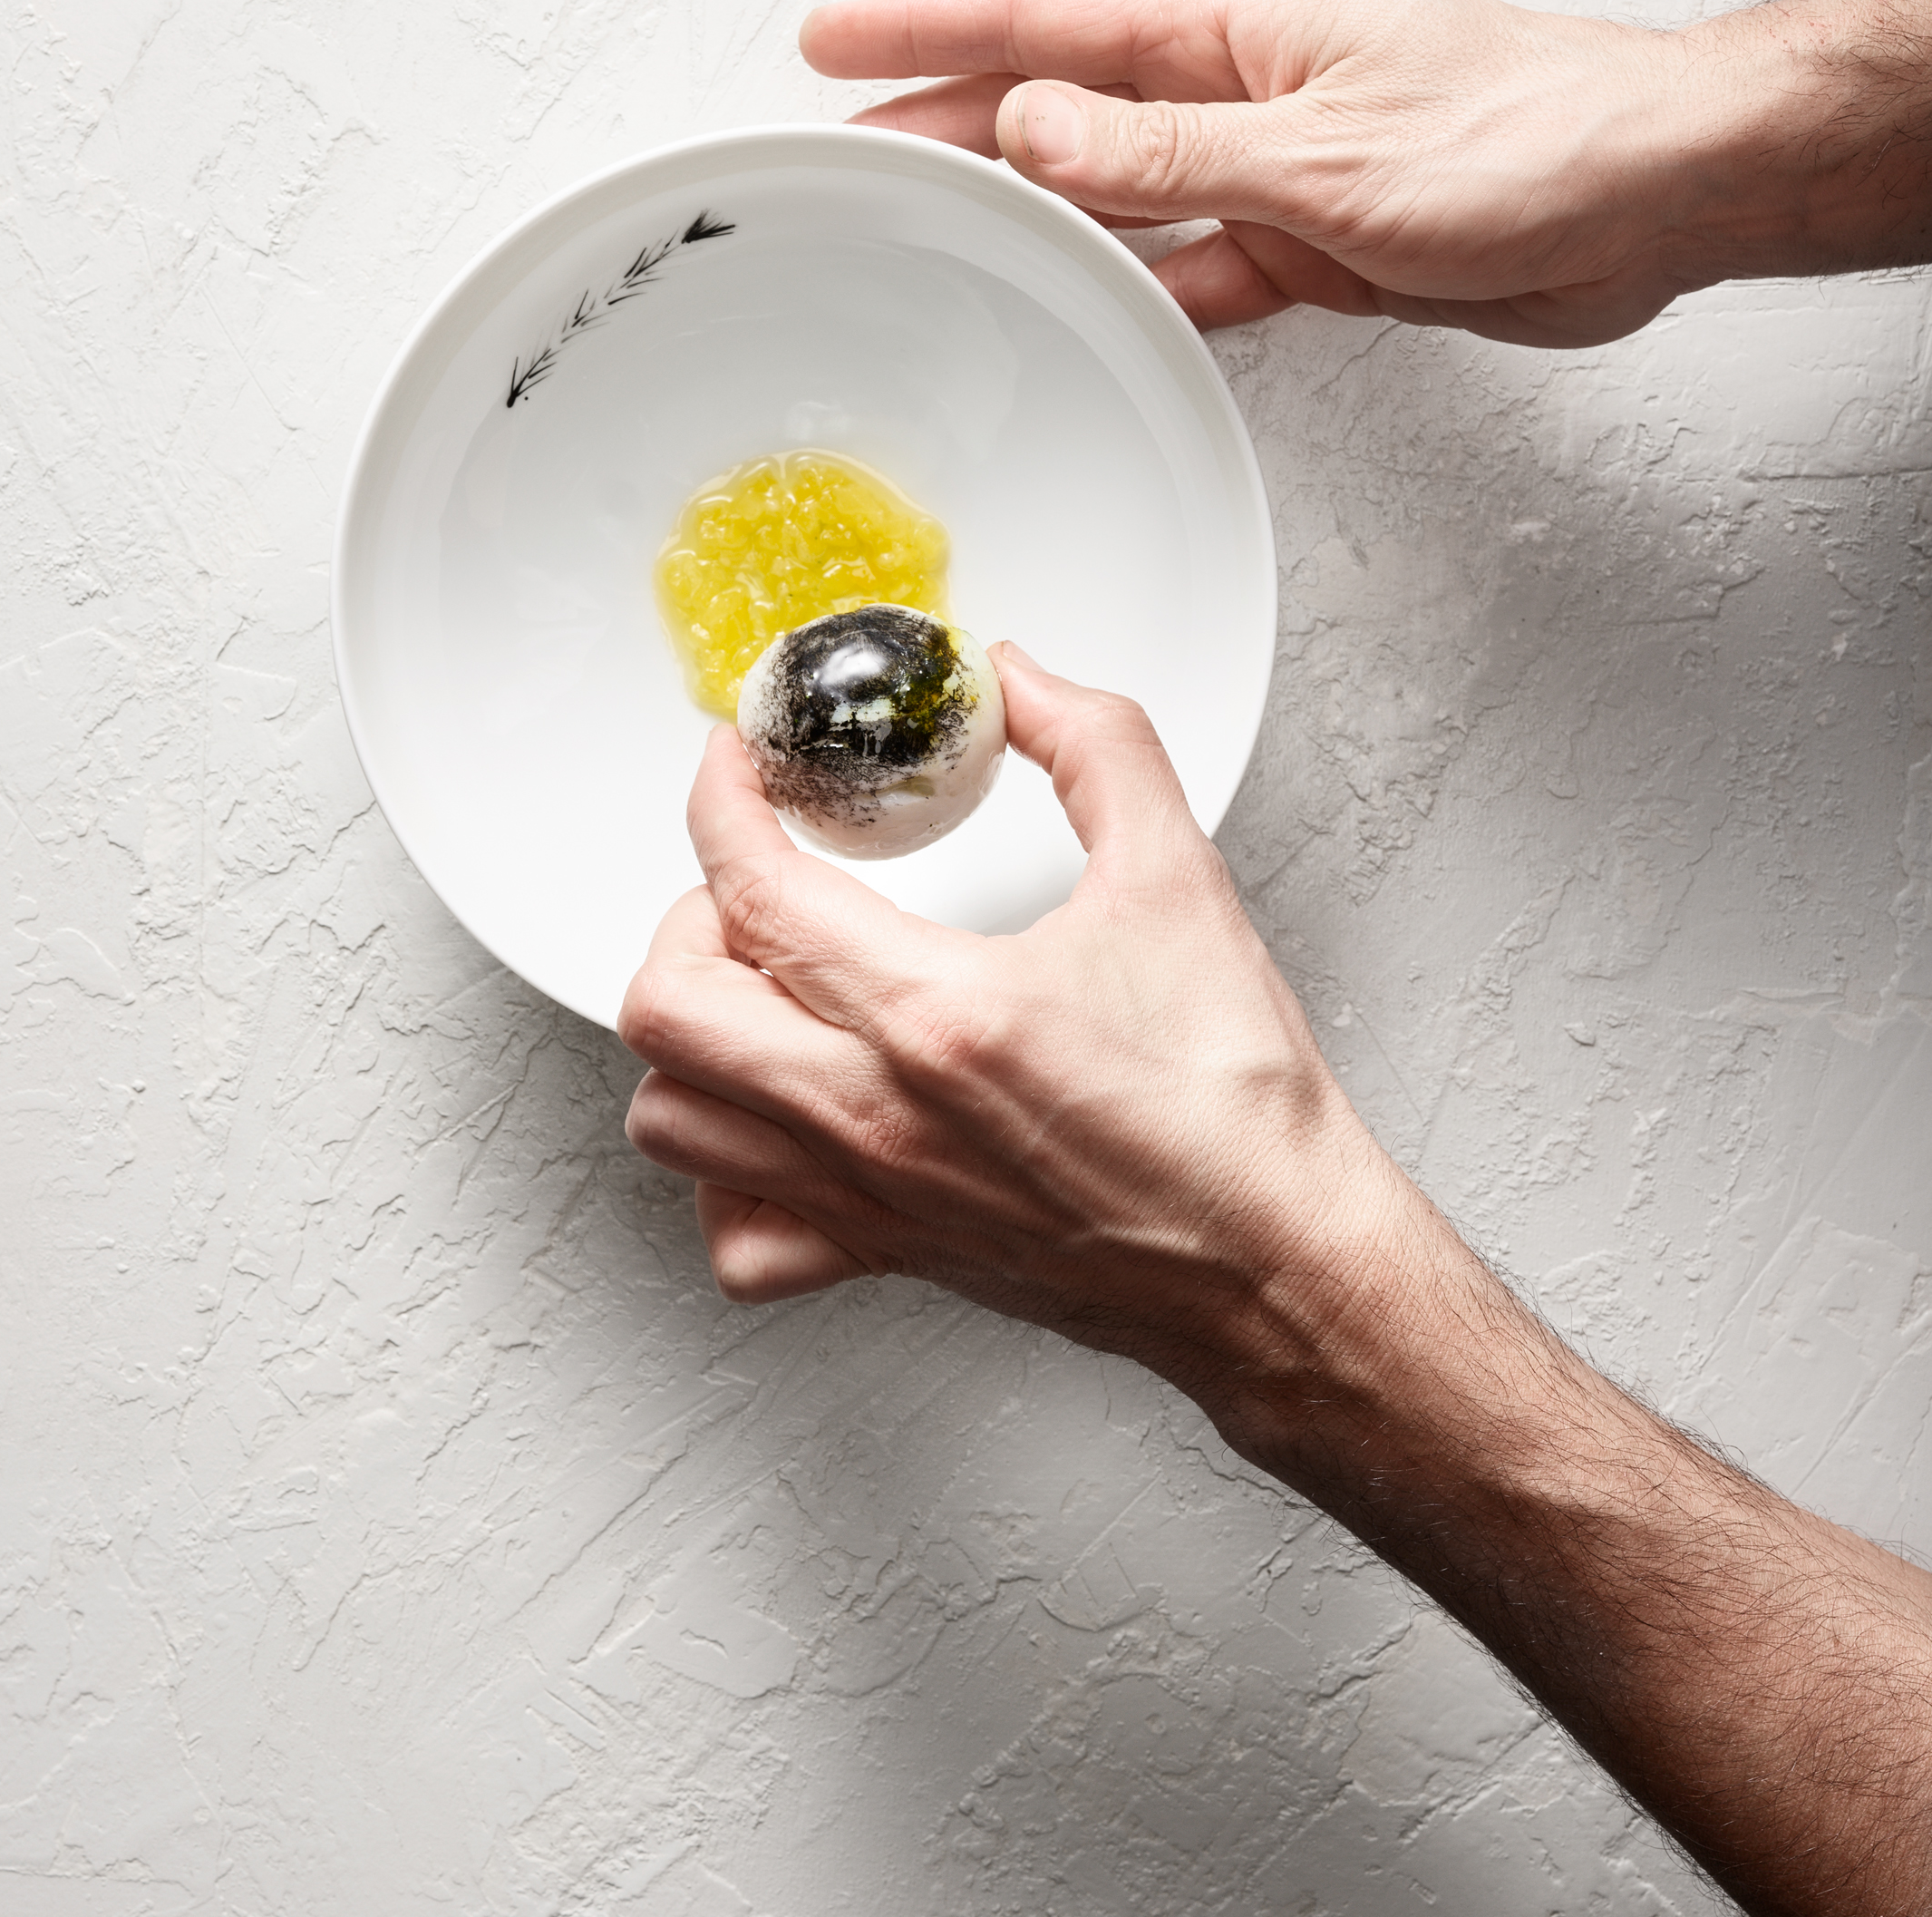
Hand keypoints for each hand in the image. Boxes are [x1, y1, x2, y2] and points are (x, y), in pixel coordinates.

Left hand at [619, 645, 1420, 1422]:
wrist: (1273, 1261)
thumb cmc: (1235, 1101)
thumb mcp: (1178, 876)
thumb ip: (1096, 745)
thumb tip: (1019, 679)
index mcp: (938, 1015)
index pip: (751, 889)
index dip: (719, 802)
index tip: (735, 767)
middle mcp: (875, 1116)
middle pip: (667, 1010)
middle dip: (689, 915)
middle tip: (762, 881)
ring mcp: (868, 1196)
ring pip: (671, 1122)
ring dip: (695, 1038)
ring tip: (767, 989)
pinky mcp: (885, 1256)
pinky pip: (735, 1233)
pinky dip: (727, 1171)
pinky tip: (786, 1116)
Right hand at [803, 0, 1931, 347]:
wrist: (1649, 196)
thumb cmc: (1523, 136)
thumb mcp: (1315, 153)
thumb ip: (1163, 150)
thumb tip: (1033, 126)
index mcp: (1234, 26)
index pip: (1046, 16)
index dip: (931, 27)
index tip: (836, 38)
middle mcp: (1241, 84)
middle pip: (1062, 99)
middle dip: (952, 115)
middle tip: (851, 138)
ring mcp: (1275, 162)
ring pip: (1117, 185)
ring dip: (1030, 204)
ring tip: (935, 222)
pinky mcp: (1315, 238)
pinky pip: (1191, 261)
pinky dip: (1135, 281)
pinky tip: (1083, 299)